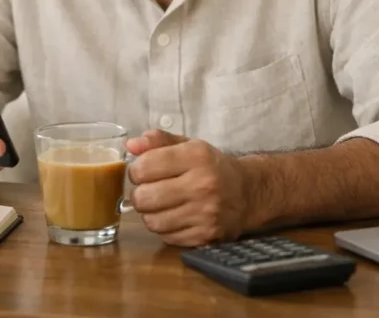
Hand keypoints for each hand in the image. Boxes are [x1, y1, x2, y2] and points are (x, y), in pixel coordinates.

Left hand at [126, 130, 252, 246]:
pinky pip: (166, 237)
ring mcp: (205, 214)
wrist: (247, 193)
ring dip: (150, 213)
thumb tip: (131, 145)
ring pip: (152, 221)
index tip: (143, 171)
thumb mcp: (189, 146)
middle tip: (149, 190)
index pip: (144, 167)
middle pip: (144, 197)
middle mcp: (202, 185)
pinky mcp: (206, 236)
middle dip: (140, 194)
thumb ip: (158, 141)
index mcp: (197, 156)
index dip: (136, 170)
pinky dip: (164, 228)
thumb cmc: (211, 167)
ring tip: (160, 204)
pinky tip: (174, 216)